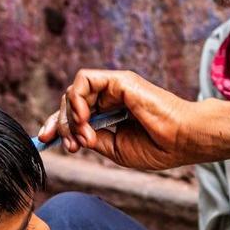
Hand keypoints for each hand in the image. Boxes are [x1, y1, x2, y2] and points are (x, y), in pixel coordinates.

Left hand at [37, 69, 229, 170]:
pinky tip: (85, 119)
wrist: (184, 140)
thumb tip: (72, 135)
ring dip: (70, 116)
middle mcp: (111, 96)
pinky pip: (84, 81)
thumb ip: (92, 138)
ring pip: (74, 91)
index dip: (57, 125)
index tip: (45, 141)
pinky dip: (77, 100)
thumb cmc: (159, 147)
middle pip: (70, 101)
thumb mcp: (115, 149)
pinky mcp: (119, 80)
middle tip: (67, 145)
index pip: (76, 113)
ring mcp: (115, 86)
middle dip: (60, 123)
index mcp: (111, 113)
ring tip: (82, 137)